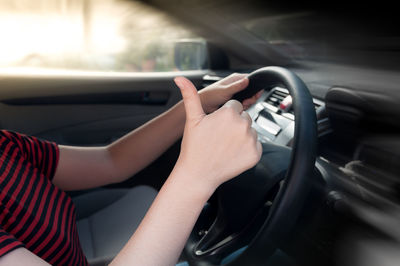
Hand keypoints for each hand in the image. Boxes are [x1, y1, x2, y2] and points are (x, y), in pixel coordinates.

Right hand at [174, 77, 261, 193]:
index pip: (235, 106)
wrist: (198, 174)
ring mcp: (251, 140)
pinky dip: (247, 149)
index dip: (224, 115)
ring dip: (241, 136)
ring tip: (226, 145)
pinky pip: (256, 145)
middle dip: (234, 124)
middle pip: (244, 117)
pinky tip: (233, 153)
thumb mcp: (192, 119)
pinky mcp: (255, 154)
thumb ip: (190, 95)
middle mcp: (243, 125)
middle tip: (220, 137)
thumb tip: (180, 78)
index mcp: (229, 113)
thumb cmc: (194, 147)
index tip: (216, 126)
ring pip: (250, 130)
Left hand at [199, 73, 262, 112]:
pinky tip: (238, 108)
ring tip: (241, 105)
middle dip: (251, 97)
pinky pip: (243, 105)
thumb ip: (236, 86)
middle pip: (252, 91)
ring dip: (247, 103)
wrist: (203, 106)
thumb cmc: (210, 95)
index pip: (251, 79)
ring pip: (248, 99)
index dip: (255, 87)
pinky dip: (243, 107)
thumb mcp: (224, 90)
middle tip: (246, 101)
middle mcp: (236, 86)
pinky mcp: (235, 102)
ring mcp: (236, 94)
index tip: (254, 94)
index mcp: (235, 79)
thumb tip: (247, 80)